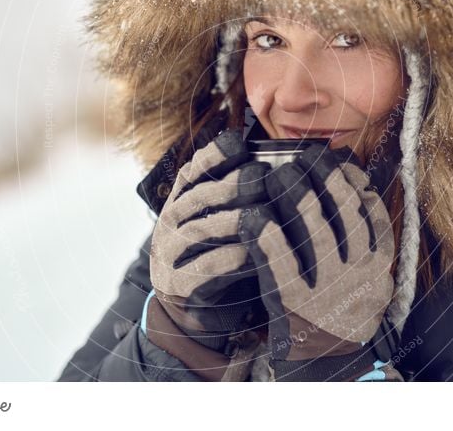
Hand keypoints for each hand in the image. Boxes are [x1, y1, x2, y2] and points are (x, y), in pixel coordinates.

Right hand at [146, 129, 269, 379]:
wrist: (201, 309)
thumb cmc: (226, 253)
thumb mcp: (229, 218)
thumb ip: (243, 194)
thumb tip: (282, 163)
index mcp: (183, 199)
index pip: (194, 169)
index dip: (215, 154)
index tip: (242, 143)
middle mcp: (171, 221)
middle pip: (199, 196)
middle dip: (233, 184)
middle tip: (264, 176)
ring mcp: (169, 253)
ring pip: (198, 230)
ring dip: (232, 220)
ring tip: (263, 214)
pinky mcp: (176, 284)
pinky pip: (203, 268)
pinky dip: (230, 259)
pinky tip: (254, 253)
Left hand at [239, 144, 395, 380]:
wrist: (330, 361)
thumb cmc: (342, 302)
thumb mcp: (366, 270)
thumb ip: (364, 231)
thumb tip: (355, 179)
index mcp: (379, 262)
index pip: (370, 209)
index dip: (349, 179)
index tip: (330, 159)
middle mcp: (359, 274)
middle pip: (343, 215)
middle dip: (322, 179)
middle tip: (301, 158)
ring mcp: (329, 290)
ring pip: (316, 235)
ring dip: (296, 199)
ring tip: (278, 174)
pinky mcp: (297, 306)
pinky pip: (282, 268)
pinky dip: (268, 240)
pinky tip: (254, 217)